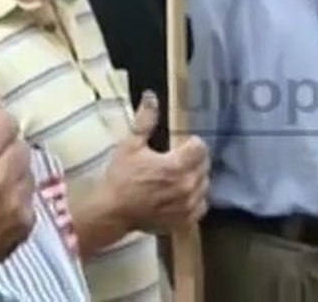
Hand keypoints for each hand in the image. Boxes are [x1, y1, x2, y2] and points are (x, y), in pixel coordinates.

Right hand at [99, 92, 209, 234]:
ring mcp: (187, 206)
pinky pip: (201, 206)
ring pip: (204, 186)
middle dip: (195, 159)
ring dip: (196, 178)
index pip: (200, 148)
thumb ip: (145, 121)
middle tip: (179, 157)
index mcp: (175, 165)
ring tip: (179, 175)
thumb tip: (151, 96)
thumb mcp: (130, 145)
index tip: (182, 142)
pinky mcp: (184, 221)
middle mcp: (186, 186)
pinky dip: (195, 199)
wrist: (112, 211)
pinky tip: (182, 194)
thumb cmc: (120, 177)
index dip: (193, 142)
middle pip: (204, 166)